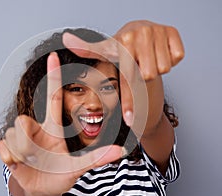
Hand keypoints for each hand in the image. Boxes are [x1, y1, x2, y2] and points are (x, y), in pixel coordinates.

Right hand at [0, 52, 125, 195]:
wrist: (42, 190)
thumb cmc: (60, 174)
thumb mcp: (78, 167)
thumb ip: (95, 159)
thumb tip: (120, 150)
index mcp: (53, 127)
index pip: (53, 96)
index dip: (54, 76)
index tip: (54, 55)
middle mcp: (35, 128)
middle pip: (22, 121)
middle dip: (27, 142)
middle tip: (37, 157)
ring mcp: (21, 138)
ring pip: (13, 135)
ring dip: (21, 153)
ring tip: (31, 162)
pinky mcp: (8, 149)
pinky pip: (2, 147)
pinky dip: (10, 158)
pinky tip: (17, 163)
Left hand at [62, 20, 184, 130]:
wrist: (143, 29)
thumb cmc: (123, 45)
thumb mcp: (105, 50)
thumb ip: (86, 49)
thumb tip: (65, 38)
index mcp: (121, 43)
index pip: (126, 79)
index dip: (128, 102)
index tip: (128, 120)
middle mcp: (139, 33)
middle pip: (148, 75)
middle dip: (145, 76)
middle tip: (139, 64)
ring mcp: (157, 31)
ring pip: (163, 67)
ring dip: (158, 66)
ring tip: (149, 57)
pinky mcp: (173, 31)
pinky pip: (177, 56)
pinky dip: (172, 57)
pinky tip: (161, 51)